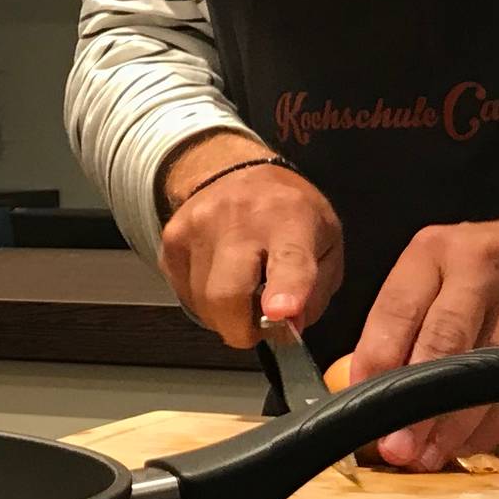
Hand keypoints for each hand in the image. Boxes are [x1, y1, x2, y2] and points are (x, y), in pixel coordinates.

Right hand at [156, 134, 343, 349]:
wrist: (233, 169)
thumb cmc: (288, 212)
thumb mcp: (327, 244)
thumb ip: (316, 292)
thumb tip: (289, 326)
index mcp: (289, 219)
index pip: (289, 260)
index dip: (286, 291)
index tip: (281, 312)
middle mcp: (239, 219)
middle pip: (227, 295)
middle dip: (243, 330)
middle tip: (259, 326)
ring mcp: (197, 228)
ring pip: (203, 304)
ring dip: (225, 316)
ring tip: (242, 293)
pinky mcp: (171, 240)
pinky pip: (185, 294)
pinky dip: (205, 302)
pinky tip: (220, 279)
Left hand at [351, 133, 498, 469]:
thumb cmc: (497, 265)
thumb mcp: (444, 267)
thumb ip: (407, 318)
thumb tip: (366, 388)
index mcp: (436, 250)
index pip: (395, 311)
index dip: (375, 365)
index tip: (362, 407)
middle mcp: (480, 269)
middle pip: (442, 345)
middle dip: (415, 405)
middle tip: (395, 448)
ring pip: (484, 377)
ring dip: (451, 427)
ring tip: (427, 457)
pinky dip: (489, 427)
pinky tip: (466, 444)